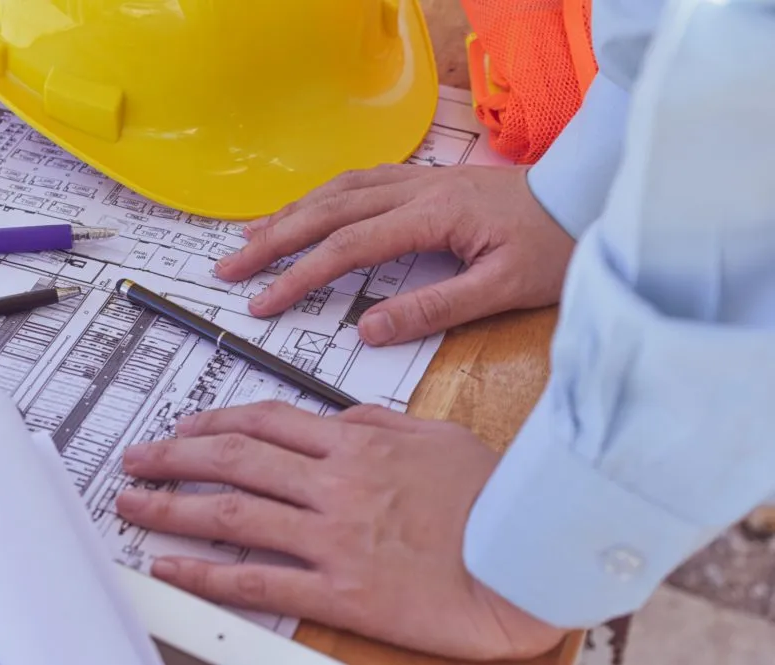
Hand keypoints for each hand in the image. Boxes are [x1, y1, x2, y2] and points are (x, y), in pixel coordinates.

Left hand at [115, 402, 564, 659]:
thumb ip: (381, 423)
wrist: (527, 562)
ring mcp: (333, 537)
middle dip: (174, 456)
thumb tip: (340, 417)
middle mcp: (336, 484)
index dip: (215, 422)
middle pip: (235, 459)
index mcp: (358, 443)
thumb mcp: (439, 437)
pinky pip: (258, 580)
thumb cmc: (493, 499)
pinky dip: (207, 572)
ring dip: (173, 505)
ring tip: (132, 502)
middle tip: (137, 459)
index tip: (185, 429)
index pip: (267, 422)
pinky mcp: (339, 591)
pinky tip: (170, 563)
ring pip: (233, 513)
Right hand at [213, 164, 573, 345]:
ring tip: (250, 240)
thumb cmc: (556, 244)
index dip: (298, 276)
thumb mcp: (503, 287)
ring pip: (337, 190)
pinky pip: (359, 181)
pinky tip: (305, 210)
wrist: (592, 196)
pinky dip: (321, 197)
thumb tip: (368, 330)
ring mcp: (419, 179)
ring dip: (289, 214)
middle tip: (229, 269)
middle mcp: (416, 190)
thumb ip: (435, 308)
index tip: (261, 302)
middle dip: (272, 241)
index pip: (346, 248)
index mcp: (432, 216)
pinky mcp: (426, 180)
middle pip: (326, 211)